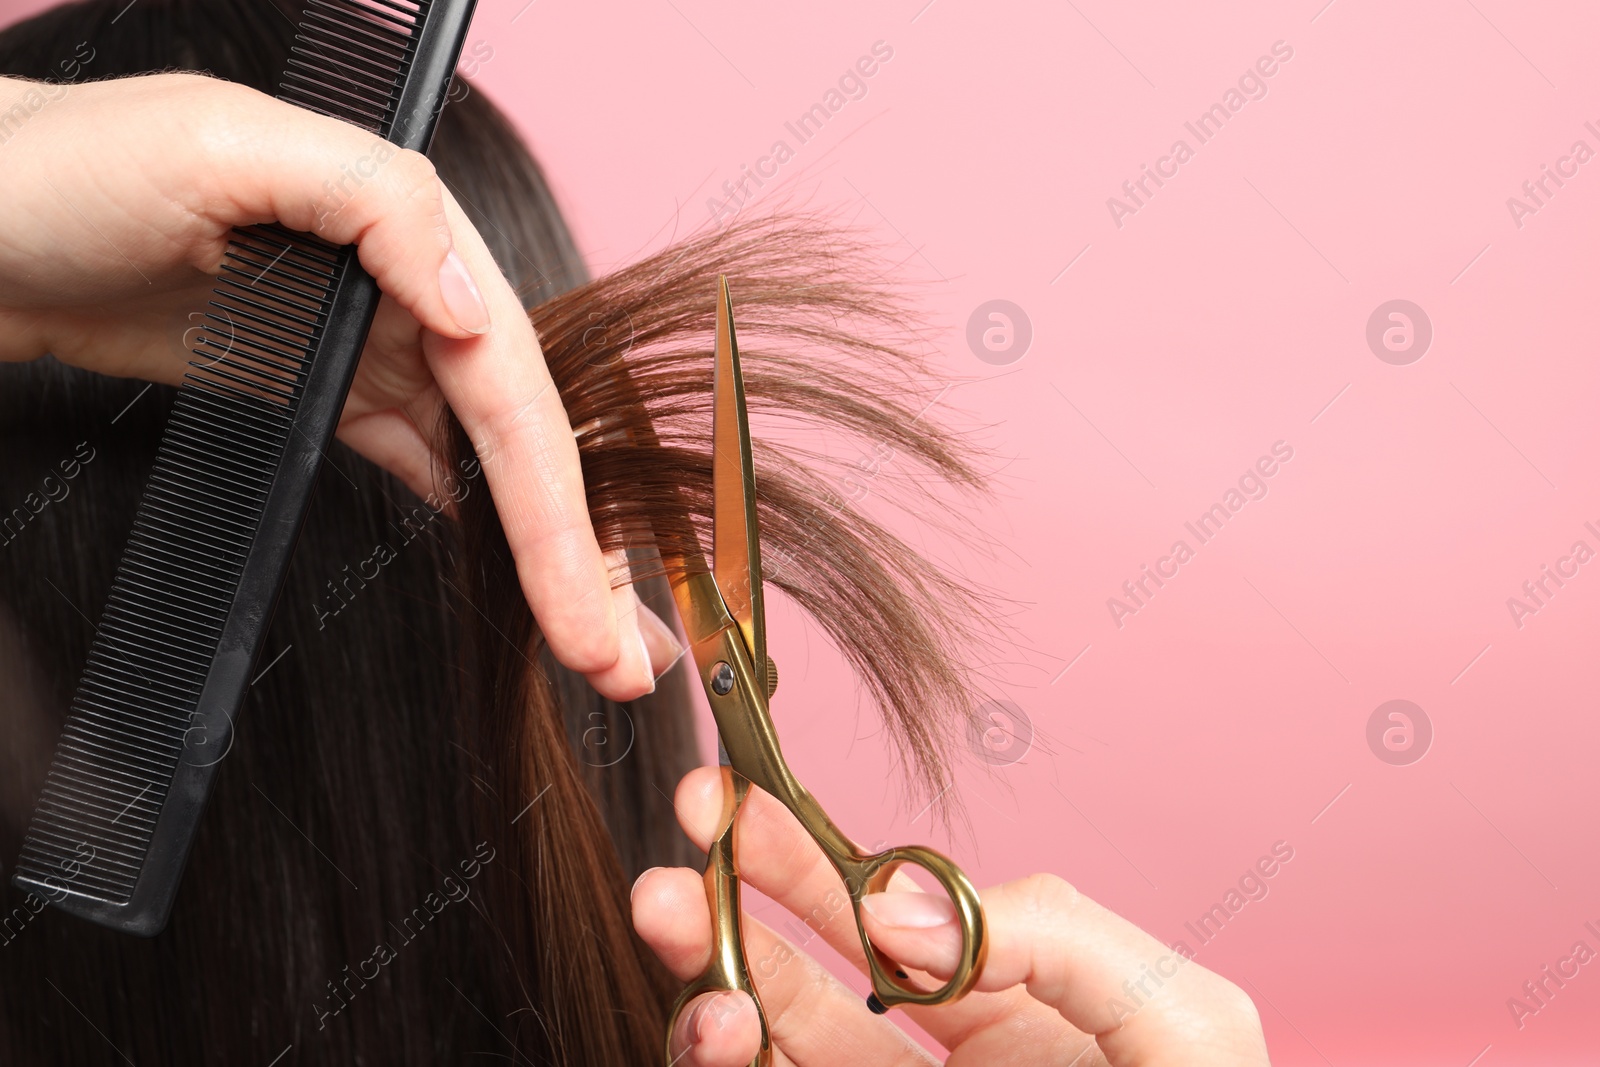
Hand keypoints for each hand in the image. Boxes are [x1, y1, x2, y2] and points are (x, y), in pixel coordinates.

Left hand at [0, 72, 679, 699]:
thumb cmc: (66, 169)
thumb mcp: (224, 147)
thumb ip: (375, 203)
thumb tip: (480, 306)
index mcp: (405, 230)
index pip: (510, 385)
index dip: (559, 506)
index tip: (590, 607)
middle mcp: (403, 287)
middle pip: (516, 436)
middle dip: (574, 552)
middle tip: (623, 659)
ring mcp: (361, 340)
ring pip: (481, 458)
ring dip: (539, 548)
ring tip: (590, 634)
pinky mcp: (315, 382)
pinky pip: (419, 454)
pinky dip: (469, 516)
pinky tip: (503, 566)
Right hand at [632, 768, 1270, 1064]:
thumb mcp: (1171, 1010)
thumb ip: (1047, 933)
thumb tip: (890, 901)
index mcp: (1003, 1001)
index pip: (879, 912)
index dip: (797, 853)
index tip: (731, 803)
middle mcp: (933, 1063)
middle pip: (802, 976)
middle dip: (727, 914)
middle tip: (668, 879)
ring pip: (776, 1052)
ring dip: (712, 1002)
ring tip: (693, 969)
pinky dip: (738, 1065)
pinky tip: (722, 1036)